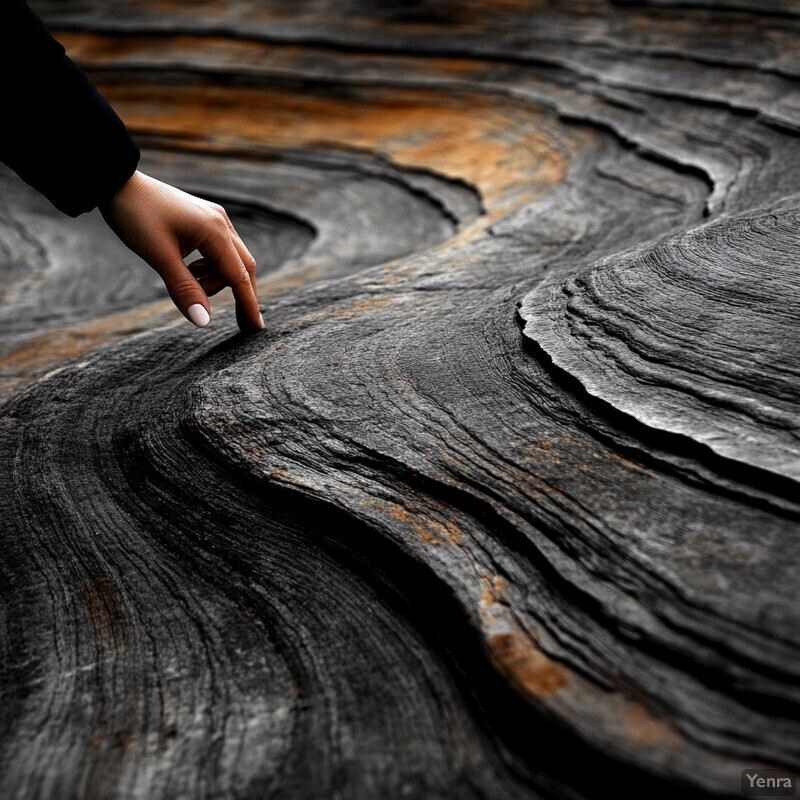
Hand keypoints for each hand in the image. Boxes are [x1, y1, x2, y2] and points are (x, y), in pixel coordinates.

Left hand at [100, 170, 263, 332]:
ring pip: (229, 261)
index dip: (249, 304)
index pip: (239, 276)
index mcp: (215, 231)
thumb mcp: (159, 256)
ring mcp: (214, 220)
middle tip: (240, 325)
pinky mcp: (204, 220)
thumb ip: (184, 289)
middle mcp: (221, 224)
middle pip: (242, 268)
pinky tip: (188, 269)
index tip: (256, 329)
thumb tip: (204, 321)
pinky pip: (217, 252)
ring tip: (186, 281)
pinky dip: (208, 268)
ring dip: (214, 280)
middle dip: (240, 295)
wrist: (116, 181)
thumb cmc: (136, 215)